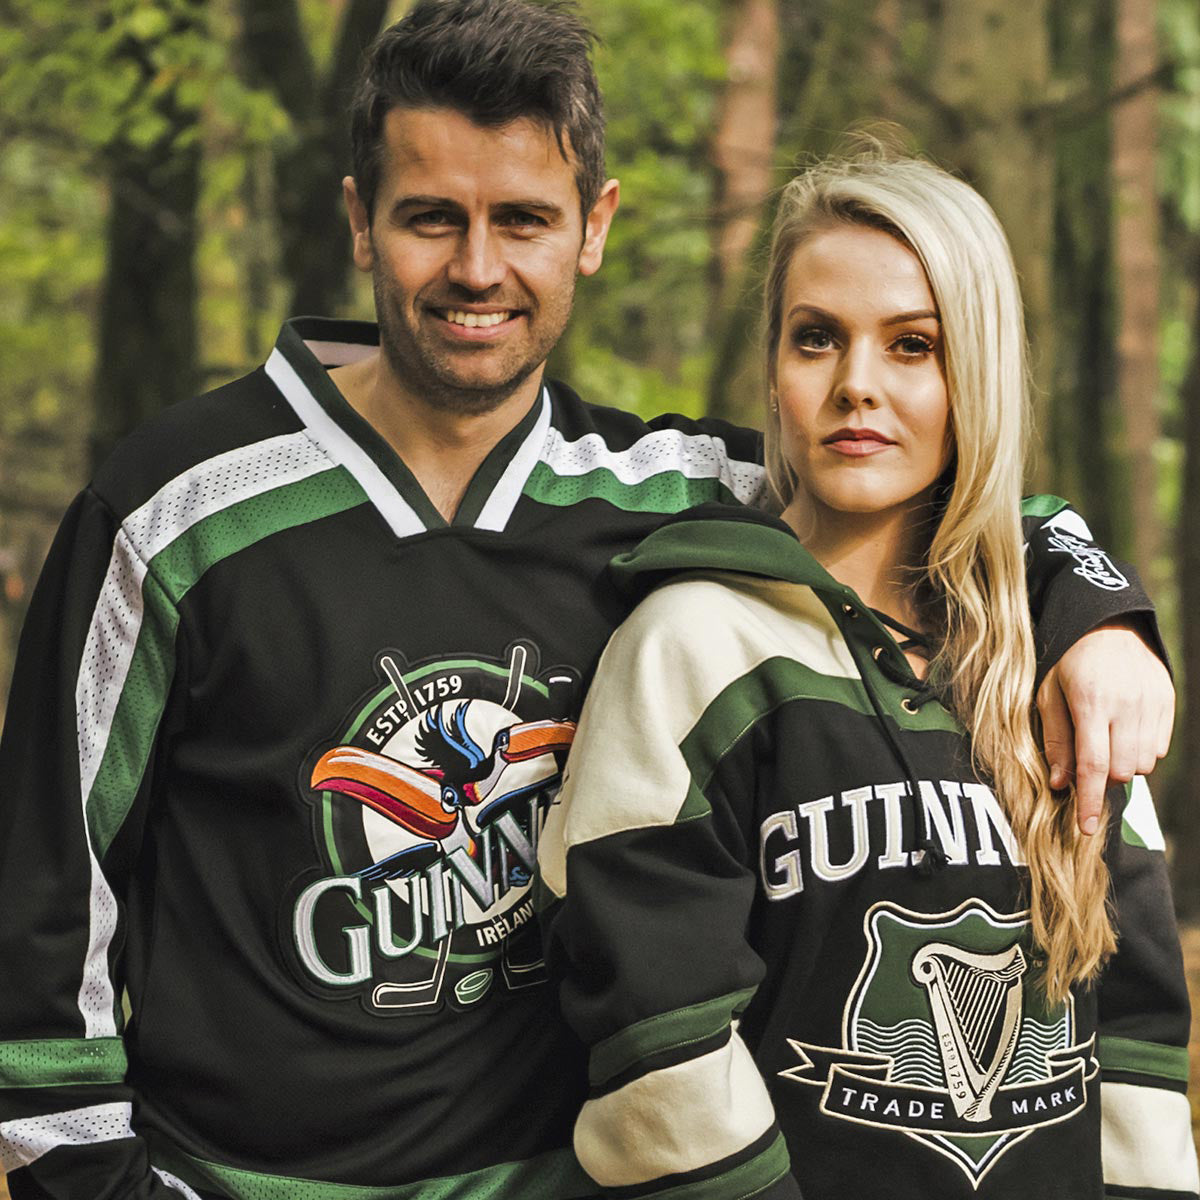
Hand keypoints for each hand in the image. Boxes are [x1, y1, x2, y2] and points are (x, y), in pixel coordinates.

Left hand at [1036, 622, 1173, 834]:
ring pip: (1143, 763)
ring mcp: (1152, 703)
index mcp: (1091, 703)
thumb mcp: (1047, 693)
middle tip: (1089, 758)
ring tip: (1106, 738)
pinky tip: (1126, 730)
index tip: (1087, 829)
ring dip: (1123, 764)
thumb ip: (1055, 739)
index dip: (1090, 801)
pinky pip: (1160, 748)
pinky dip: (1142, 750)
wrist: (1108, 623)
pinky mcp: (1169, 702)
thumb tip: (1059, 784)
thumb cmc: (1067, 660)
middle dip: (1104, 776)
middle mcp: (1127, 705)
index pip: (1093, 766)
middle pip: (1122, 770)